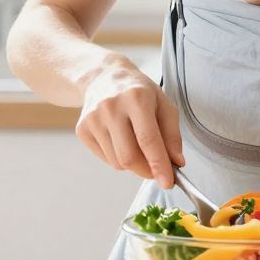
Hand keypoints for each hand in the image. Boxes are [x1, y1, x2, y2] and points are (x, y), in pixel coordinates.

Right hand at [76, 55, 184, 187]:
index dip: (159, 165)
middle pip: (129, 157)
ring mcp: (93, 119)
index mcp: (136, 98)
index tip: (168, 183)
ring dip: (133, 163)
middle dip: (146, 171)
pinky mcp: (82, 129)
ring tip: (136, 144)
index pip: (148, 140)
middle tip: (156, 170)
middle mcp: (111, 107)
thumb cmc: (139, 92)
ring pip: (117, 162)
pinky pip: (105, 159)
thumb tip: (176, 162)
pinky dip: (118, 157)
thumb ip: (172, 134)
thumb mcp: (163, 104)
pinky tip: (120, 139)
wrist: (104, 77)